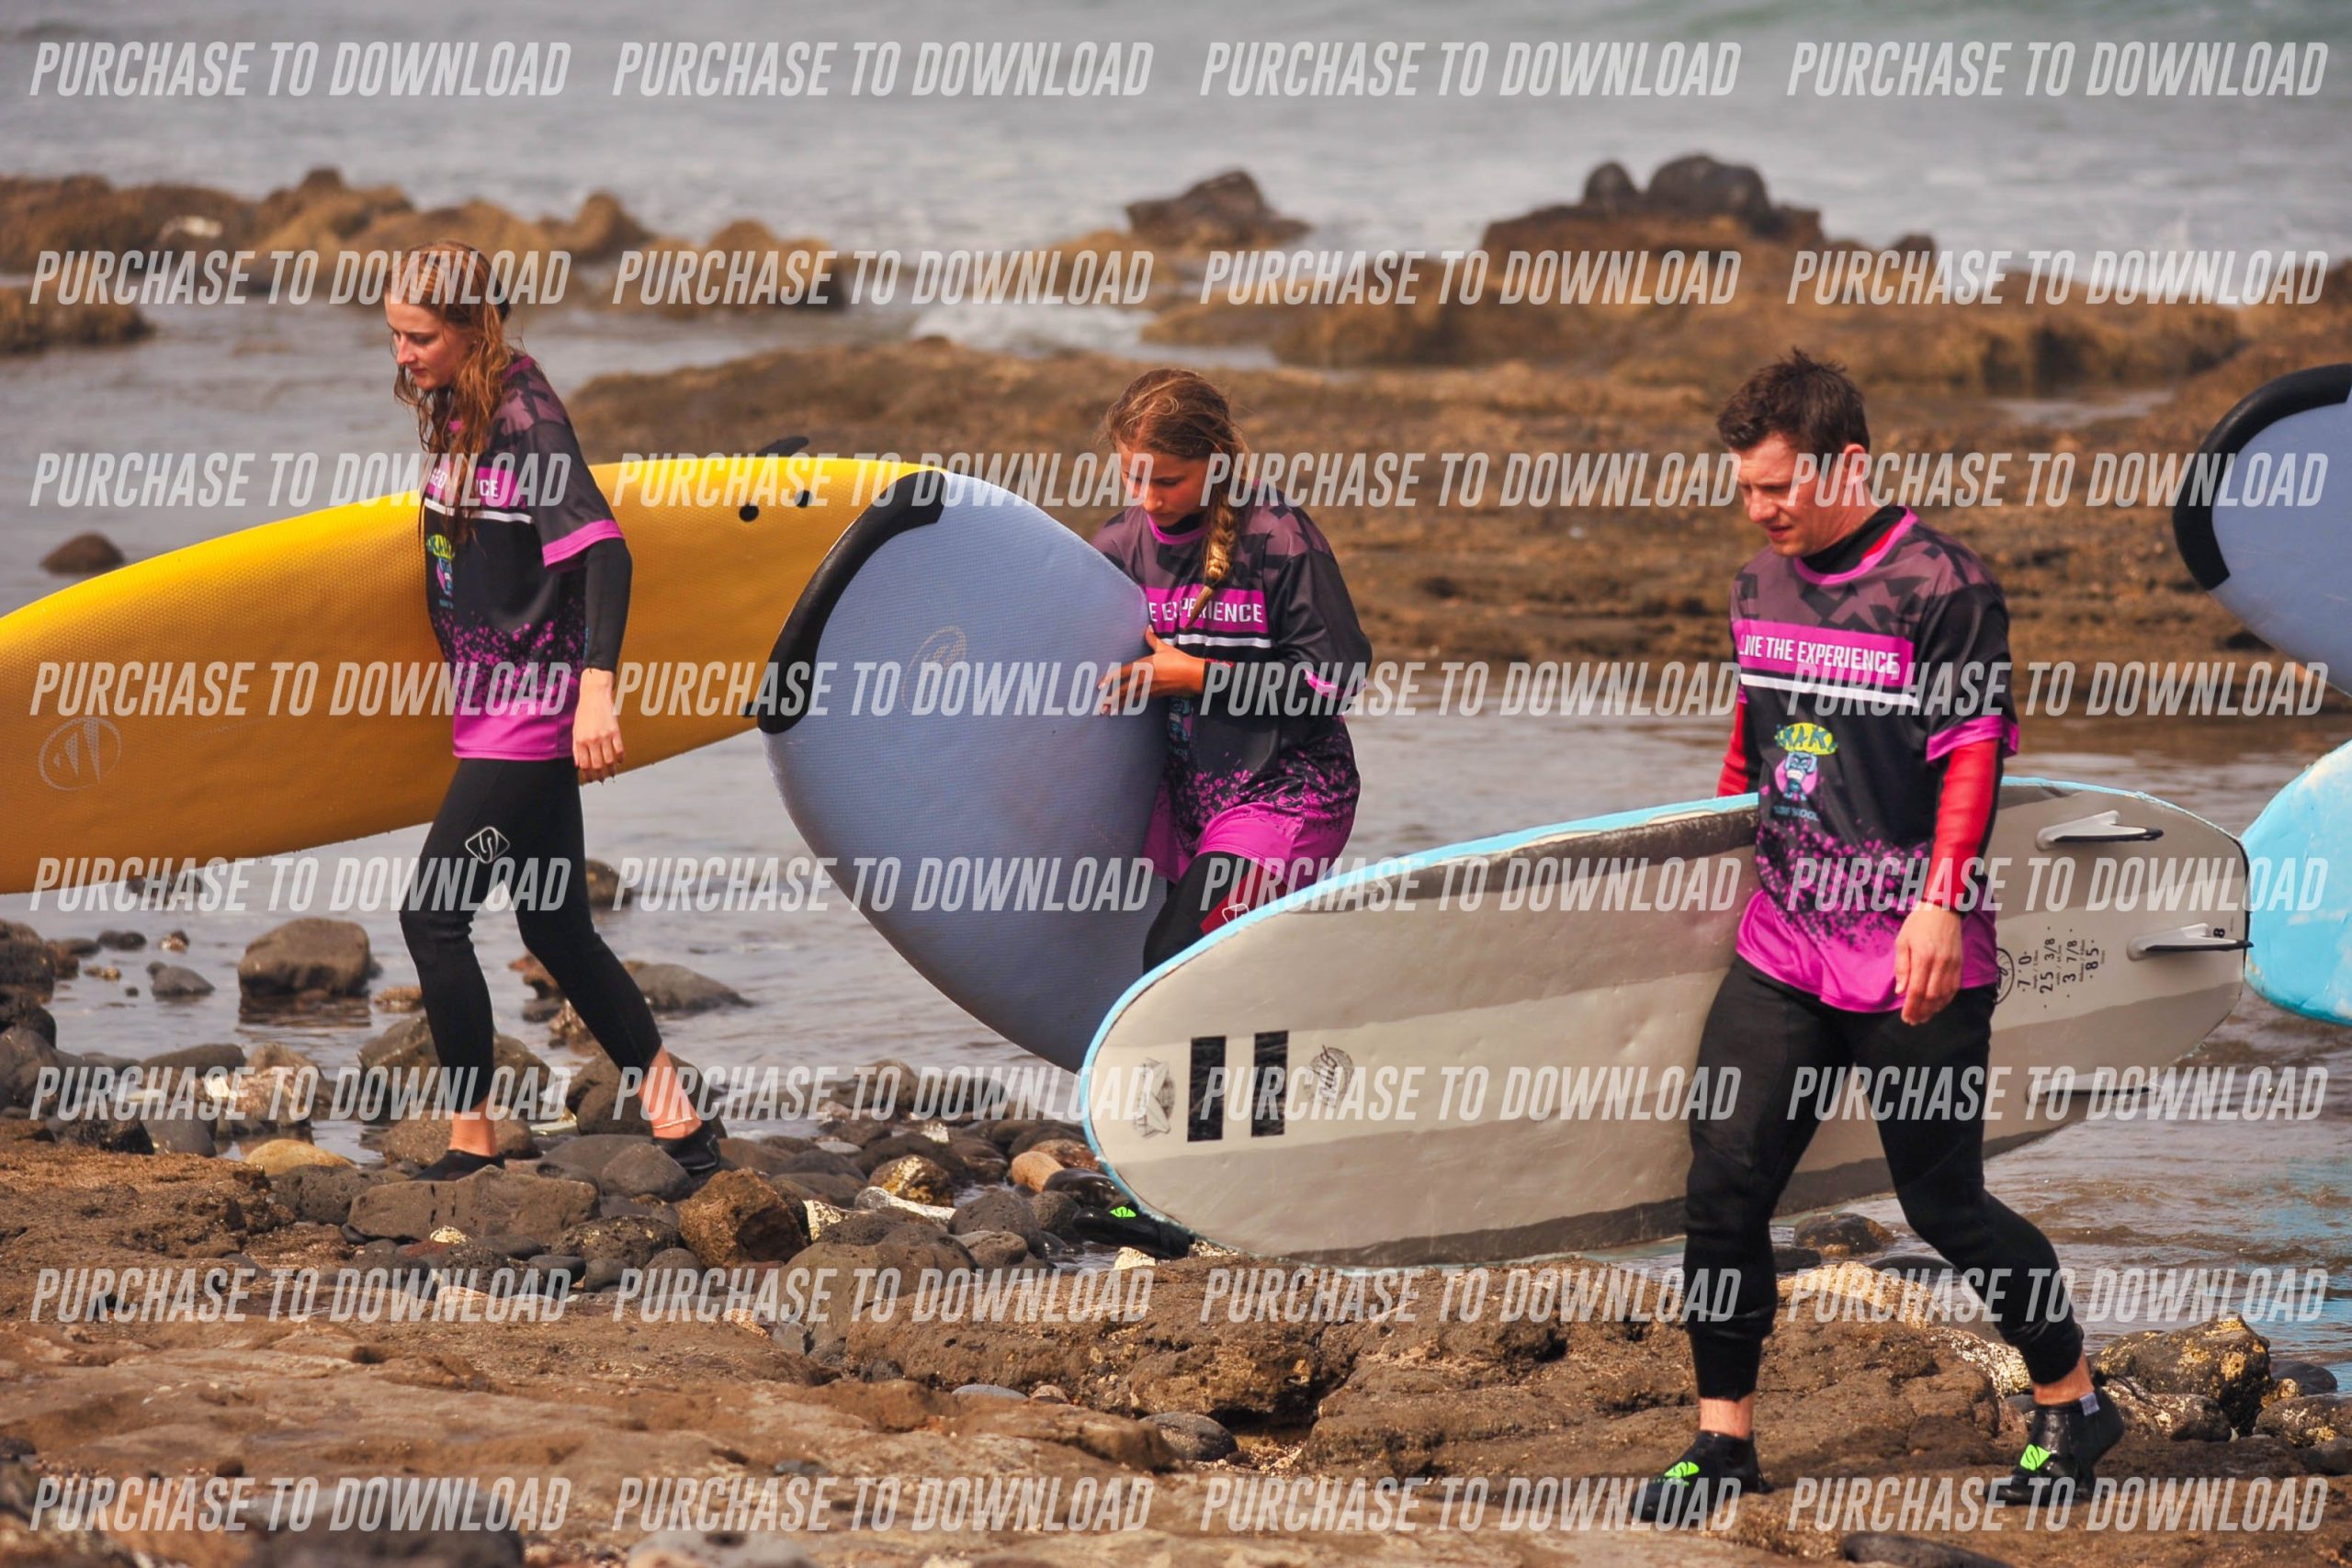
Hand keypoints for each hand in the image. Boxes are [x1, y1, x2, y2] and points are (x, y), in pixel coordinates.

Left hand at [573, 668, 623, 782]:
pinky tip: (620, 761)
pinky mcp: (615, 731)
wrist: (594, 695)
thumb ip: (576, 749)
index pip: (584, 764)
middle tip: (602, 779)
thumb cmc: (584, 713)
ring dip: (611, 770)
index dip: (588, 775)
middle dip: (600, 775)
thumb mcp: (575, 731)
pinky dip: (621, 758)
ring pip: (609, 760)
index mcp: (580, 741)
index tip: (591, 779)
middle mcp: (592, 740)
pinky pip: (620, 749)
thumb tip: (578, 765)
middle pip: (597, 765)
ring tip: (612, 773)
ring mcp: (604, 736)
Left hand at [1098, 628, 1207, 711]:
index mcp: (1144, 665)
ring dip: (1119, 704)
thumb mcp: (1164, 648)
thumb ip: (1152, 639)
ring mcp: (1150, 688)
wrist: (1192, 676)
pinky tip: (1126, 707)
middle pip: (1124, 690)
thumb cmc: (1179, 660)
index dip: (1111, 679)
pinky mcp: (1156, 694)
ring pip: (1131, 697)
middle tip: (1101, 707)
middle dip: (1112, 699)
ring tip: (1109, 711)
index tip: (1101, 685)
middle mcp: (1145, 678)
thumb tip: (1147, 628)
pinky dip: (1132, 703)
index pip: (1123, 672)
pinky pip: (1141, 699)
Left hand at [1892, 902, 1964, 1024]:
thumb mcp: (1902, 941)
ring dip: (1934, 1009)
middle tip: (1914, 1021)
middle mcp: (1940, 963)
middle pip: (1932, 996)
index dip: (1911, 1006)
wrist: (1942, 909)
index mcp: (1923, 957)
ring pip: (1945, 994)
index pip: (1917, 989)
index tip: (1906, 1017)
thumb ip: (1902, 967)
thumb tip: (1901, 991)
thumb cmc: (1918, 924)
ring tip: (1924, 1017)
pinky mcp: (1960, 964)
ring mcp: (1953, 965)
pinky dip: (1946, 1000)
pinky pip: (1954, 988)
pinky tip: (1938, 1006)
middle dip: (1922, 1011)